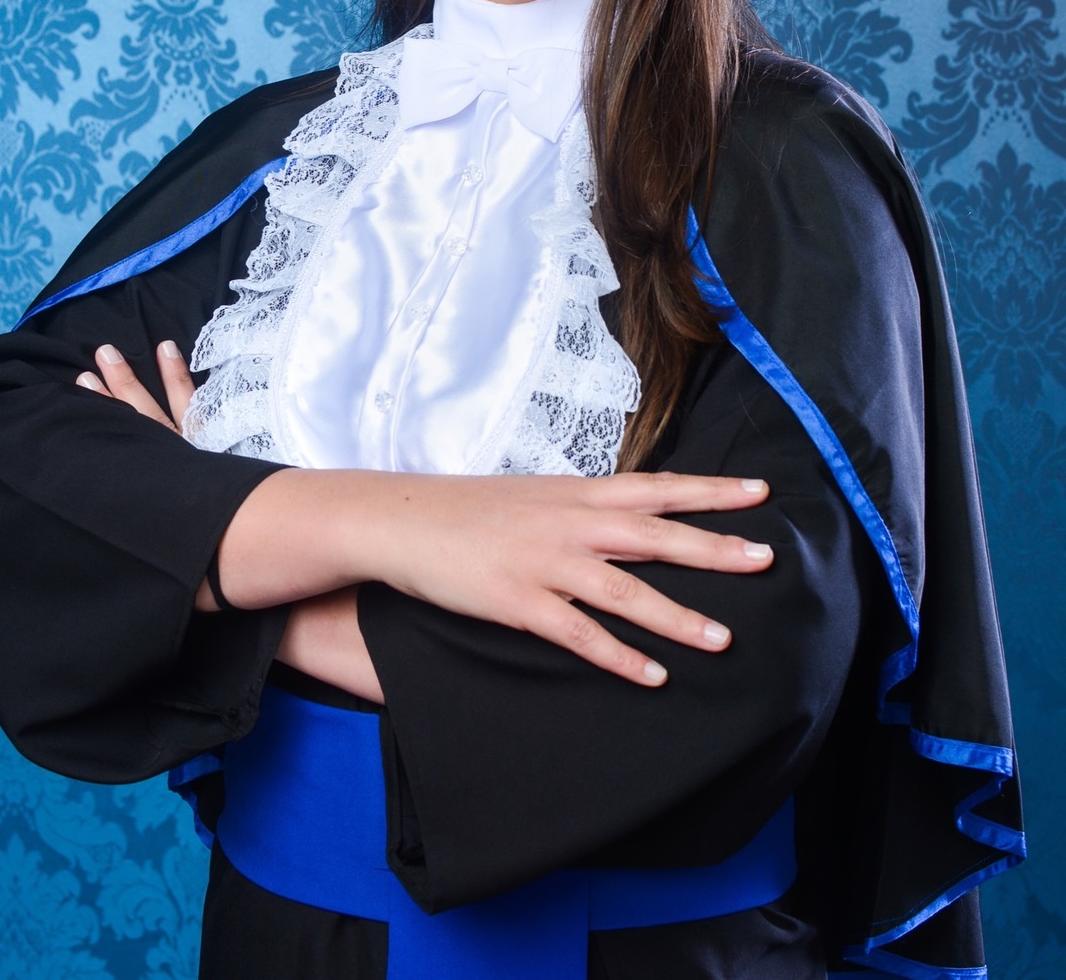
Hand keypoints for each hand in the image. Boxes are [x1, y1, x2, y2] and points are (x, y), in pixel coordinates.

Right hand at [76, 346, 774, 686]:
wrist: (397, 519)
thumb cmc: (467, 510)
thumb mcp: (531, 496)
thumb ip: (580, 508)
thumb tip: (626, 516)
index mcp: (575, 493)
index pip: (657, 487)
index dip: (710, 491)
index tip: (760, 492)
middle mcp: (569, 522)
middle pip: (655, 535)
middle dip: (714, 548)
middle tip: (767, 559)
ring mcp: (544, 562)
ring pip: (626, 590)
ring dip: (678, 616)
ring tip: (724, 638)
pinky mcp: (517, 602)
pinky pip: (578, 633)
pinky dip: (618, 655)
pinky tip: (650, 675)